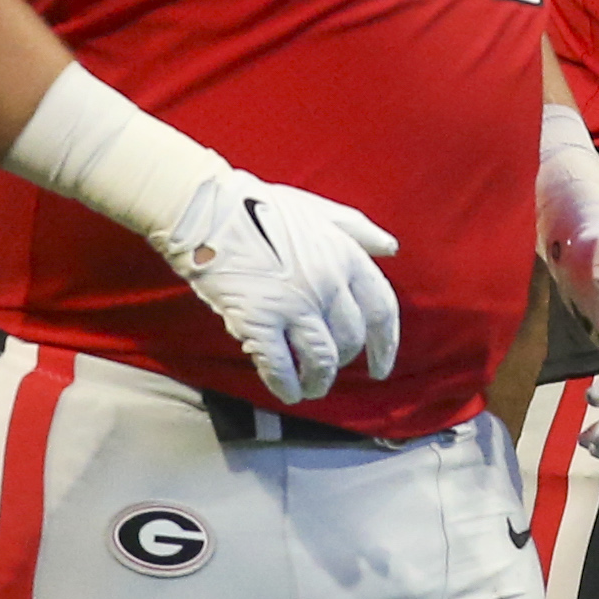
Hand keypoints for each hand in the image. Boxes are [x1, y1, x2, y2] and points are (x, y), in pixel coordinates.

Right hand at [152, 168, 401, 406]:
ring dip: (319, 381)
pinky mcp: (258, 321)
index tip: (382, 367)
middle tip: (330, 369)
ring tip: (311, 388)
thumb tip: (390, 247)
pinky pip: (280, 366)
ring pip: (321, 360)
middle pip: (350, 339)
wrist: (207, 209)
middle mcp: (326, 283)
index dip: (386, 345)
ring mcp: (294, 304)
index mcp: (345, 255)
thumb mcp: (318, 210)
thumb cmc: (260, 206)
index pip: (381, 309)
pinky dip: (286, 385)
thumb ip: (357, 229)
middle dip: (343, 361)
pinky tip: (287, 392)